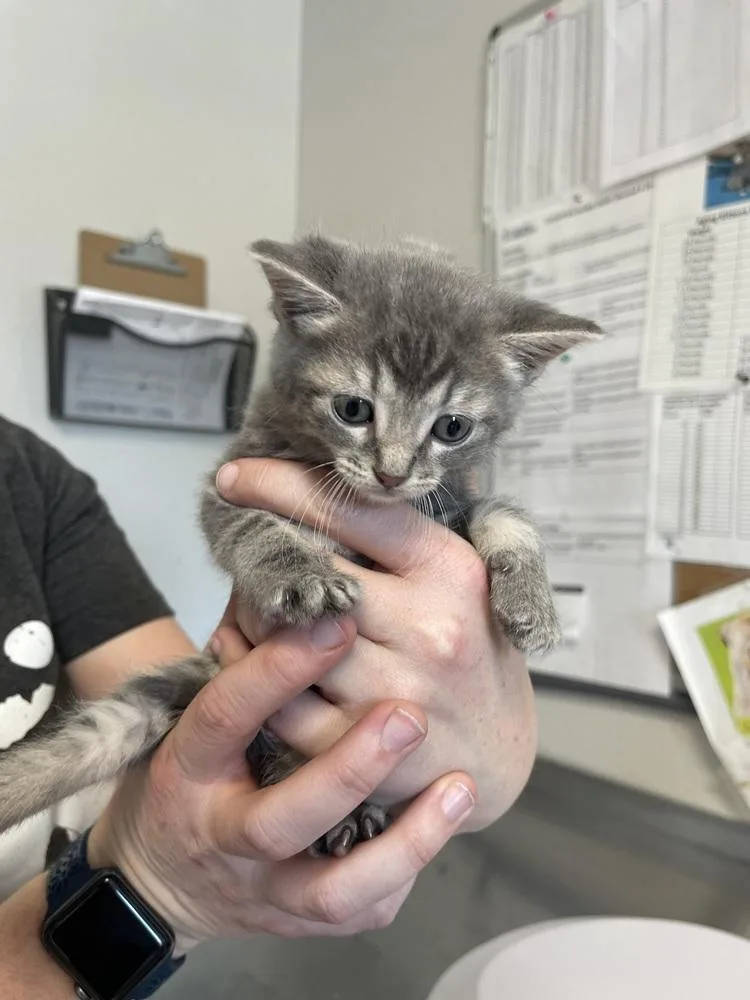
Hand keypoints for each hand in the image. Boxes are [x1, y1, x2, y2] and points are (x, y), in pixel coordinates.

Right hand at [87, 618, 475, 949]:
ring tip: (459, 787)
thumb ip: (244, 657)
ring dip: (402, 842)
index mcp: (188, 767)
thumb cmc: (197, 766)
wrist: (167, 873)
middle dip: (347, 770)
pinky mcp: (301, 920)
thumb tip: (303, 577)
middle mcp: (221, 836)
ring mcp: (263, 891)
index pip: (226, 716)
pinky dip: (405, 868)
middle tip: (408, 713)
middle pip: (279, 821)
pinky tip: (444, 820)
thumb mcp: (195, 707)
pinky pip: (363, 909)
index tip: (335, 621)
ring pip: (332, 891)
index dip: (276, 671)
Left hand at [215, 459, 536, 831]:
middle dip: (261, 559)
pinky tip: (244, 657)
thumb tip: (304, 495)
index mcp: (451, 571)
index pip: (353, 511)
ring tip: (249, 609)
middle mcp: (430, 627)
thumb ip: (396, 540)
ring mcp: (399, 694)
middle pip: (310, 574)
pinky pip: (281, 709)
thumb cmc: (469, 652)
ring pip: (285, 641)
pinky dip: (251, 678)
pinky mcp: (370, 755)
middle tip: (240, 555)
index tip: (231, 476)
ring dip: (251, 619)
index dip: (281, 485)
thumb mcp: (460, 581)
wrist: (499, 755)